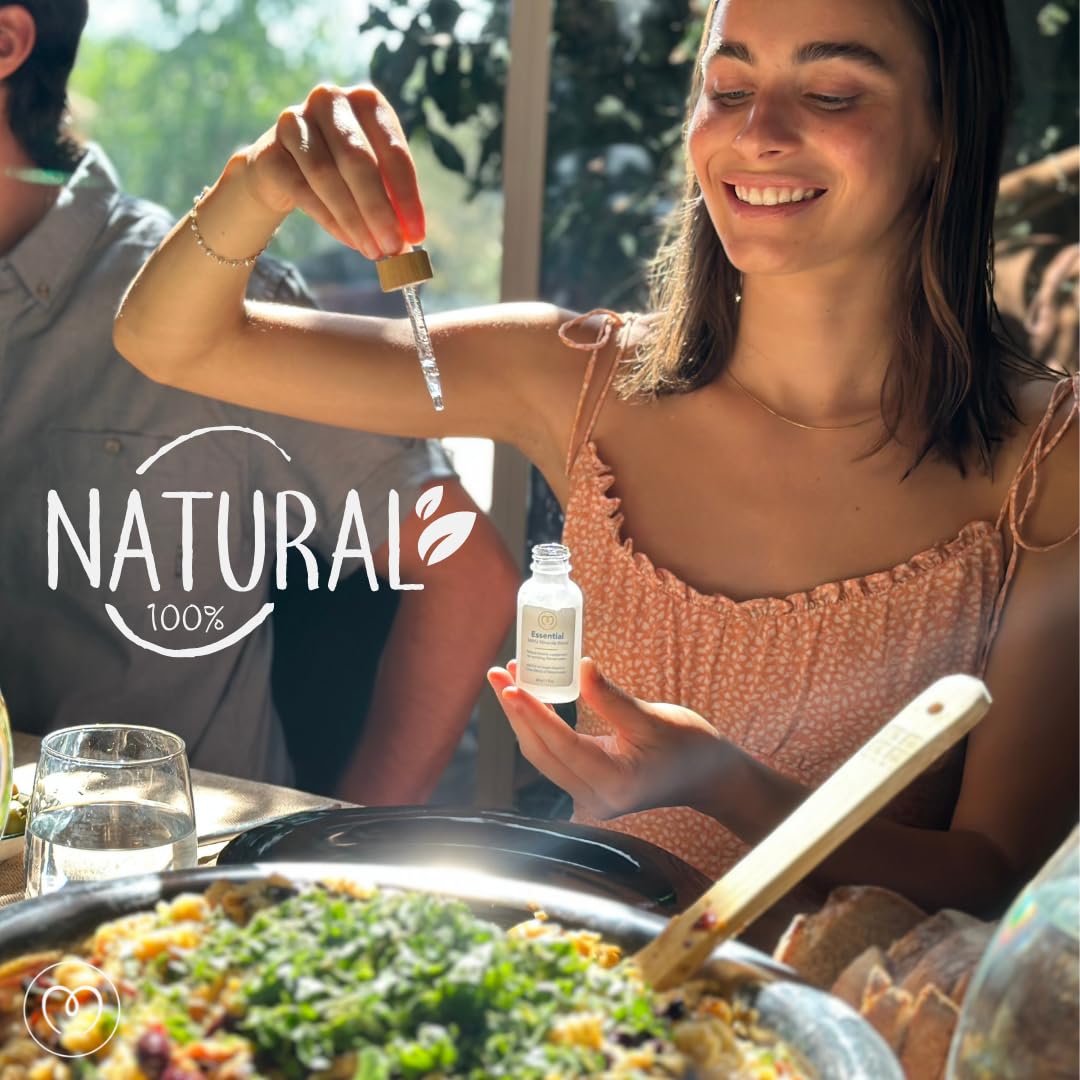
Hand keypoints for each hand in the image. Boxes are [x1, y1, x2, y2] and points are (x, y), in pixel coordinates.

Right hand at [240, 84, 425, 260]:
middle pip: (359, 161)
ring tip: (372, 250)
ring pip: (328, 176)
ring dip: (354, 220)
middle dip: (379, 210)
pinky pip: (303, 190)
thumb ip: (392, 199)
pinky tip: (350, 240)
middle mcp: (330, 101)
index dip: (407, 196)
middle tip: (393, 247)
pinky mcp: (271, 150)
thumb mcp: (374, 176)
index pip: (393, 151)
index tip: (418, 234)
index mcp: (366, 101)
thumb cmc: (341, 171)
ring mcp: (295, 121)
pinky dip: (330, 220)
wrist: (283, 170)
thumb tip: (409, 239)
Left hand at [487, 657, 729, 819]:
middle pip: (541, 752)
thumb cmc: (689, 746)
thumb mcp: (654, 717)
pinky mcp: (589, 787)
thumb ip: (612, 697)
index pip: (561, 744)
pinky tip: (531, 699)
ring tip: (508, 678)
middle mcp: (595, 798)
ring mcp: (590, 797)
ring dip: (523, 717)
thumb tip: (581, 666)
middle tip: (498, 673)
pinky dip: (540, 726)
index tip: (510, 685)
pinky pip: (554, 755)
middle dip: (516, 711)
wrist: (710, 778)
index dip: (532, 713)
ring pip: (543, 755)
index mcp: (613, 783)